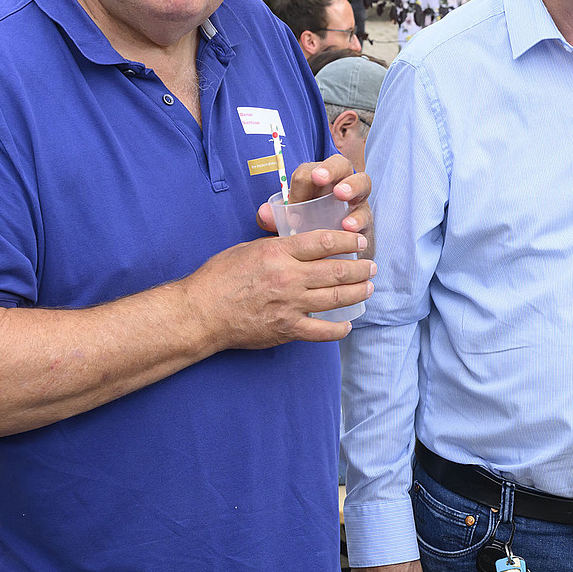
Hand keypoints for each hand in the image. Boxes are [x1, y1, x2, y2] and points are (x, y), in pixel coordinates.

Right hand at [178, 228, 373, 350]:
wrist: (200, 313)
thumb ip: (277, 245)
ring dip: (358, 292)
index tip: (359, 242)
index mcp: (279, 253)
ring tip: (368, 288)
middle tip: (371, 266)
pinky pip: (322, 330)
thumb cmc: (218, 277)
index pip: (324, 242)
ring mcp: (290, 305)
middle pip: (338, 270)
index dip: (348, 241)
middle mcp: (289, 278)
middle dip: (361, 268)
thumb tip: (300, 241)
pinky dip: (338, 329)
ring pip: (336, 298)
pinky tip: (347, 324)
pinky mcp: (287, 329)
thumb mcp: (248, 249)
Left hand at [257, 154, 371, 236]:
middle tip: (319, 178)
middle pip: (340, 164)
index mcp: (316, 180)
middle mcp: (339, 182)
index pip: (309, 170)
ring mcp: (356, 198)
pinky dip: (359, 218)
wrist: (327, 253)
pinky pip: (366, 213)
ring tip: (342, 195)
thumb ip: (274, 217)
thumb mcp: (288, 222)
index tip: (294, 200)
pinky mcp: (365, 218)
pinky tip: (349, 227)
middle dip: (330, 169)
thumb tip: (264, 213)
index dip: (302, 180)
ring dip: (352, 185)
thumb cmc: (305, 229)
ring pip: (362, 182)